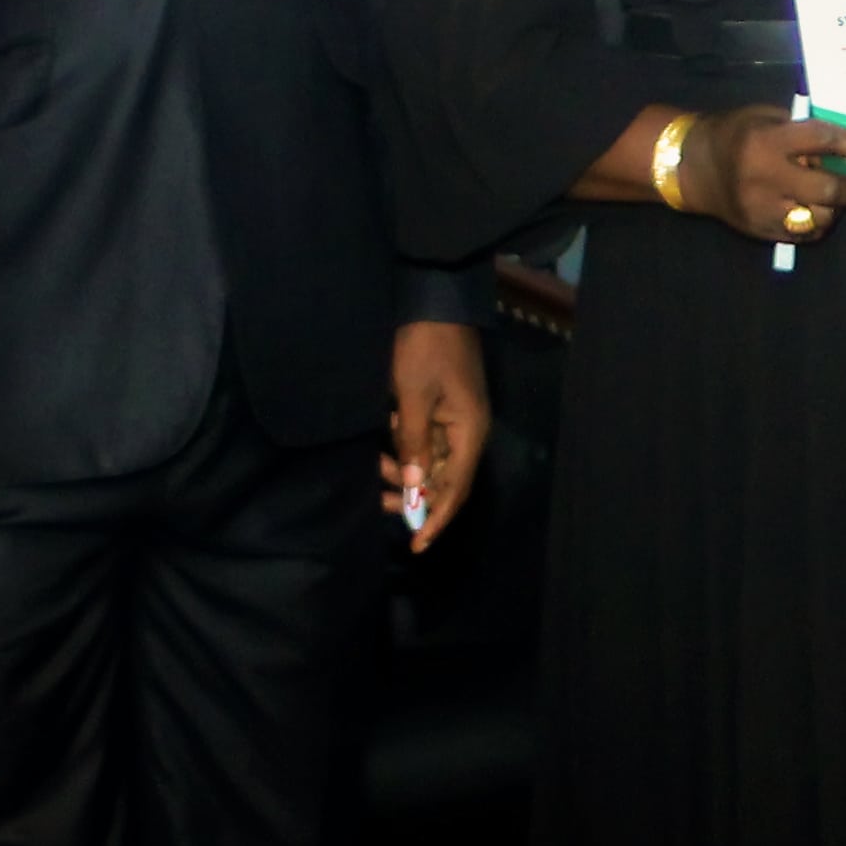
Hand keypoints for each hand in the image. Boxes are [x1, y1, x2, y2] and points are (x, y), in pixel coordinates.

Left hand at [380, 318, 488, 552]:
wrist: (435, 300)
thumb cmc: (424, 349)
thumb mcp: (412, 398)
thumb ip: (413, 445)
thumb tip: (414, 490)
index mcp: (469, 433)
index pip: (454, 490)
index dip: (434, 518)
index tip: (415, 544)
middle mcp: (468, 432)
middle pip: (444, 480)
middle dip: (413, 495)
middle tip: (378, 500)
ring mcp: (456, 419)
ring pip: (431, 462)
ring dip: (405, 471)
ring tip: (376, 468)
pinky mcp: (443, 407)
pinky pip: (425, 441)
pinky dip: (406, 449)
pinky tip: (385, 448)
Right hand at [680, 110, 845, 249]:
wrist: (691, 167)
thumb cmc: (733, 132)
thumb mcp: (764, 116)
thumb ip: (801, 131)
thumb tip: (844, 148)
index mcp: (768, 141)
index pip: (824, 142)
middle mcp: (767, 177)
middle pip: (827, 190)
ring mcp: (763, 208)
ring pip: (819, 218)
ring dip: (834, 209)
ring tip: (831, 198)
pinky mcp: (760, 230)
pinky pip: (802, 235)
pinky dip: (817, 225)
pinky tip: (814, 212)